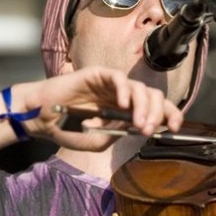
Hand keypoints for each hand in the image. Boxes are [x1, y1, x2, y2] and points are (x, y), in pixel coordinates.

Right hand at [0, 66, 183, 154]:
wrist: (39, 119)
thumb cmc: (67, 130)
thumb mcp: (97, 142)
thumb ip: (116, 136)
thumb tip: (137, 129)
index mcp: (128, 111)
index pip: (158, 108)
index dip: (170, 115)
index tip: (176, 128)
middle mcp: (124, 96)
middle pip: (154, 96)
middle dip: (158, 114)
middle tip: (149, 130)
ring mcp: (112, 84)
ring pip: (140, 88)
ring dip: (144, 107)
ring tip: (138, 123)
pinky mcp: (98, 74)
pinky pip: (118, 78)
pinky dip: (124, 90)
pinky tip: (123, 104)